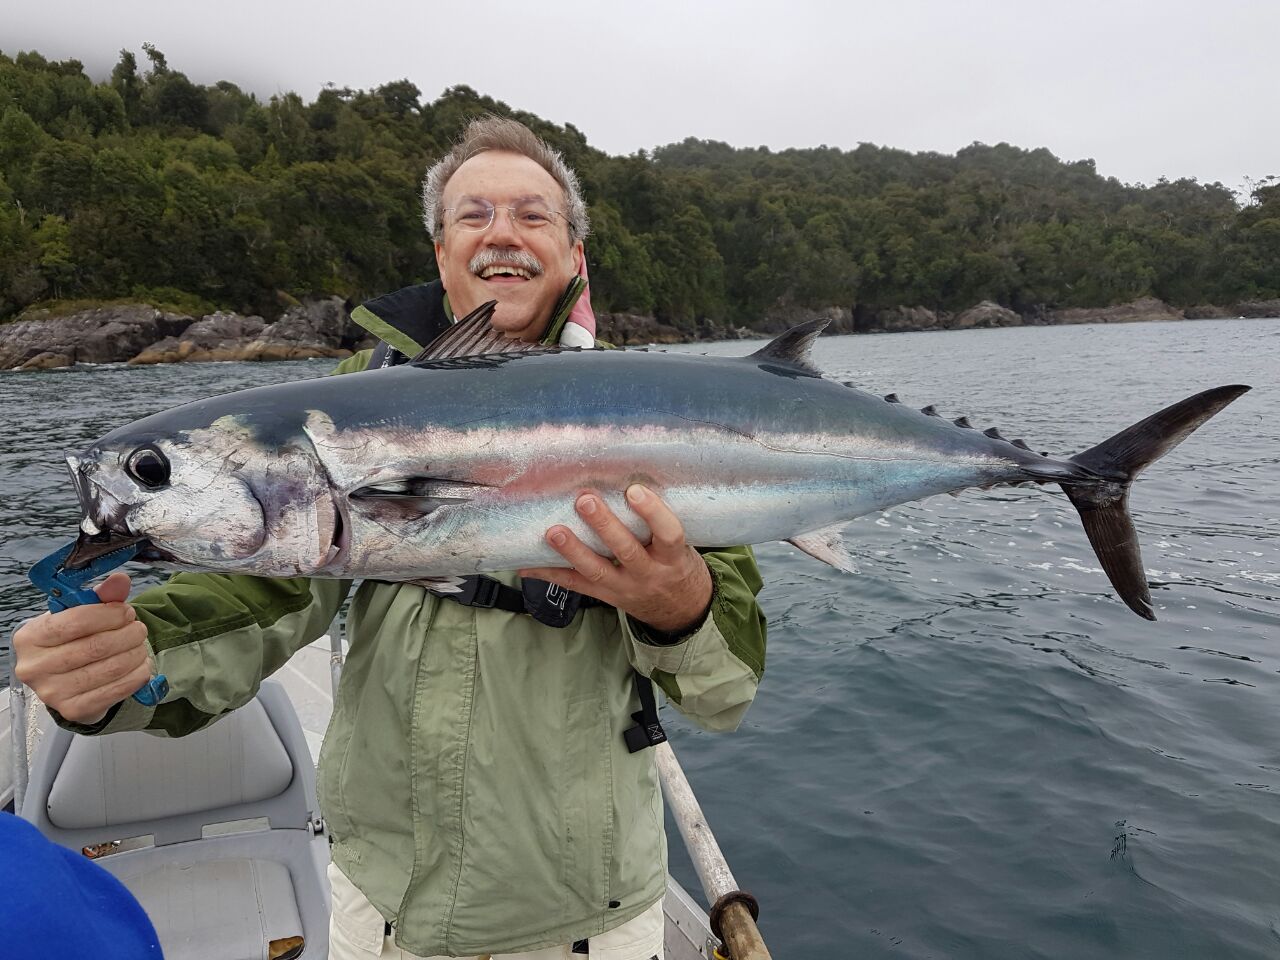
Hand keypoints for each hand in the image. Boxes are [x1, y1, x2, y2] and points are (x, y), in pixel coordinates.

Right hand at [12, 572, 152, 723]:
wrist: (67, 680)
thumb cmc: (72, 641)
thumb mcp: (80, 615)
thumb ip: (100, 597)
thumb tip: (121, 580)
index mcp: (30, 637)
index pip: (74, 622)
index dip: (109, 615)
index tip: (126, 611)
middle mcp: (35, 667)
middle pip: (95, 646)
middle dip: (127, 634)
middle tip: (139, 628)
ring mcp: (52, 692)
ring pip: (109, 668)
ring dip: (135, 653)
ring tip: (140, 645)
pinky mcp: (74, 710)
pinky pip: (116, 690)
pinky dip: (136, 675)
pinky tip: (141, 664)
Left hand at [519, 484, 712, 634]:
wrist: (680, 609)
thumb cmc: (675, 563)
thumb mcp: (680, 546)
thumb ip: (659, 523)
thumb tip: (625, 477)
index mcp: (672, 557)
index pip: (669, 534)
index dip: (653, 513)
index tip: (634, 490)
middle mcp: (649, 574)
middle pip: (627, 550)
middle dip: (604, 526)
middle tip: (585, 500)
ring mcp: (624, 588)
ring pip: (597, 570)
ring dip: (573, 550)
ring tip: (553, 531)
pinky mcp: (604, 596)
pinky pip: (575, 585)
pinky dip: (550, 573)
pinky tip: (527, 564)